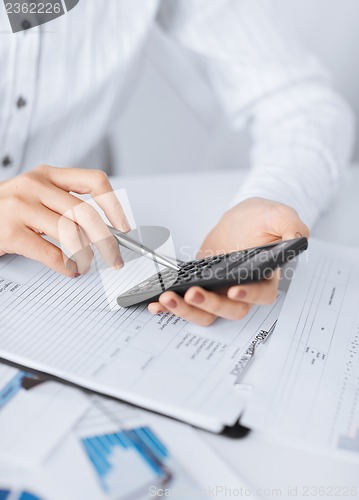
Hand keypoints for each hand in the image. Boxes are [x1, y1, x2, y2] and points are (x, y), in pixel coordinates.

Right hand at [0, 165, 129, 276]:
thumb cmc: (6, 210)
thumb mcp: (36, 195)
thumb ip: (65, 203)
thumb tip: (104, 228)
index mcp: (47, 174)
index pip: (94, 181)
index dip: (114, 205)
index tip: (124, 227)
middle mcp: (35, 185)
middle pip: (87, 213)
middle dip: (108, 241)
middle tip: (115, 258)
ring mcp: (20, 207)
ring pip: (71, 234)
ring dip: (87, 256)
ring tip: (86, 264)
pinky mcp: (9, 231)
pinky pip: (51, 253)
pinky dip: (67, 266)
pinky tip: (70, 269)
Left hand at [148, 197, 308, 324]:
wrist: (241, 219)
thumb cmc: (262, 219)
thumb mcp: (278, 214)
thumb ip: (291, 224)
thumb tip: (297, 238)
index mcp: (266, 276)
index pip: (262, 293)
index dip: (249, 295)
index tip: (233, 290)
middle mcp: (243, 289)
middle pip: (230, 310)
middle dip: (209, 305)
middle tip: (191, 293)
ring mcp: (220, 290)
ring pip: (206, 313)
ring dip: (186, 311)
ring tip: (167, 299)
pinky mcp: (201, 286)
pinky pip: (187, 303)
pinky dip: (171, 308)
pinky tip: (155, 304)